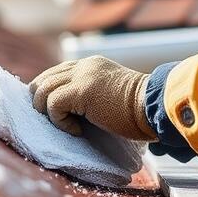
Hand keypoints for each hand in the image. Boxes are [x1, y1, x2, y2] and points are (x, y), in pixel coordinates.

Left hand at [29, 56, 156, 140]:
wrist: (156, 108)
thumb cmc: (139, 112)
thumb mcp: (110, 95)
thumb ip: (90, 94)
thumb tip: (70, 113)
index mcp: (90, 66)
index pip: (55, 73)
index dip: (48, 94)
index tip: (54, 114)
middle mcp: (83, 66)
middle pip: (43, 80)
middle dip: (41, 103)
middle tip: (56, 122)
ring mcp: (82, 76)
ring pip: (42, 90)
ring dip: (49, 113)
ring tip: (69, 126)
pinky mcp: (81, 91)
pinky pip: (53, 104)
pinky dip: (60, 122)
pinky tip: (77, 130)